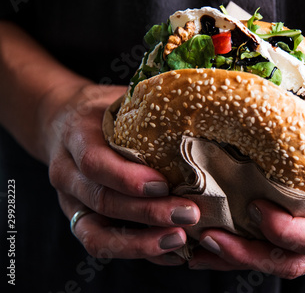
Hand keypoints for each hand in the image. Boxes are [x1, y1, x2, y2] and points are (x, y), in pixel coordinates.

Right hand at [41, 83, 199, 264]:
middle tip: (188, 214)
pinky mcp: (83, 219)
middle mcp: (68, 174)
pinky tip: (171, 253)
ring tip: (180, 240)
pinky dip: (137, 252)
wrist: (63, 122)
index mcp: (76, 137)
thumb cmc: (101, 109)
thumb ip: (145, 102)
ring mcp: (72, 201)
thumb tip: (196, 96)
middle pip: (102, 201)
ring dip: (140, 242)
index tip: (163, 185)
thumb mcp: (117, 96)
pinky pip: (103, 244)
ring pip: (97, 234)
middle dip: (146, 213)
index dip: (126, 177)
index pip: (94, 162)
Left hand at [188, 195, 304, 278]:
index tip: (256, 207)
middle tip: (208, 235)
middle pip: (292, 263)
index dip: (287, 231)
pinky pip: (277, 253)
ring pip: (279, 263)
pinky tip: (215, 243)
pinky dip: (245, 250)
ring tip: (197, 249)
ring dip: (236, 259)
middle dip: (246, 254)